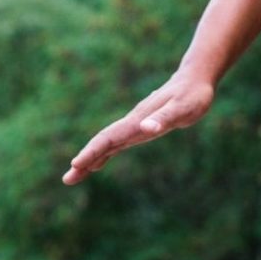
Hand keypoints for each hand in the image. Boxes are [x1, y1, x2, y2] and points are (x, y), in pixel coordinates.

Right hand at [63, 68, 215, 184]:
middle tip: (67, 180)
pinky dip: (104, 155)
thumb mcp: (183, 108)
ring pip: (106, 145)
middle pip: (102, 143)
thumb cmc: (192, 95)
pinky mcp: (139, 129)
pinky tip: (97, 165)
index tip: (76, 165)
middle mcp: (131, 124)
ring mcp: (133, 127)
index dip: (92, 152)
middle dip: (84, 160)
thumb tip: (146, 128)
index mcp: (137, 121)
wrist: (194, 80)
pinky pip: (116, 144)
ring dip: (89, 160)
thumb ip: (164, 117)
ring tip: (73, 176)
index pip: (108, 138)